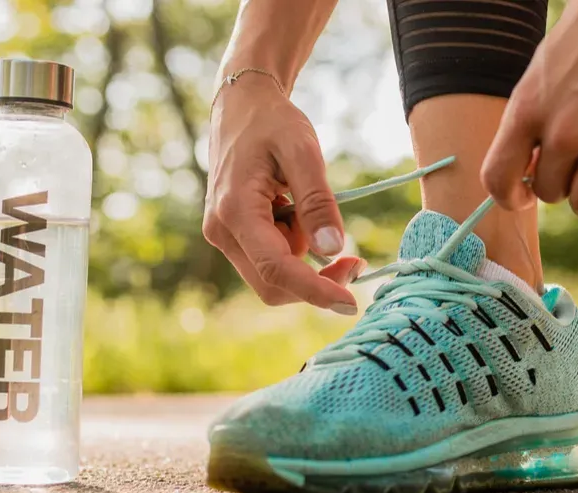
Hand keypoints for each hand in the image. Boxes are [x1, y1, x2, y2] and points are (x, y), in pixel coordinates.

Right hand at [203, 76, 363, 312]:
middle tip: (355, 260)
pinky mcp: (233, 234)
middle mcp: (221, 232)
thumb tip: (334, 248)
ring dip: (305, 260)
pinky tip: (296, 211)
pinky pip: (270, 259)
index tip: (351, 303)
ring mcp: (224, 235)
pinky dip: (295, 247)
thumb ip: (318, 201)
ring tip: (313, 210)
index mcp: (235, 212)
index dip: (315, 291)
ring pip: (273, 276)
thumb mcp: (302, 151)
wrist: (242, 104)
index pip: (277, 270)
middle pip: (272, 285)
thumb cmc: (272, 122)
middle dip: (315, 282)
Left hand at [482, 0, 577, 241]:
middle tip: (574, 167)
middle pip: (549, 193)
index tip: (523, 195)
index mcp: (528, 106)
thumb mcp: (544, 71)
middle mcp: (564, 126)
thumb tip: (531, 173)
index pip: (498, 177)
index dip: (508, 197)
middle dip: (559, 187)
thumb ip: (534, 120)